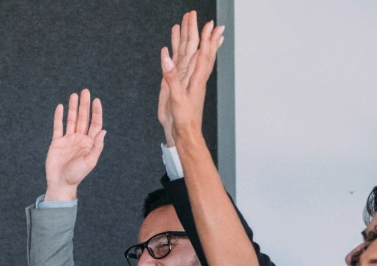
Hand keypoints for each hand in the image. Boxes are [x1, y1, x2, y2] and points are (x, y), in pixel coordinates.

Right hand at [44, 89, 104, 201]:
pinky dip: (59, 117)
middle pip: (83, 118)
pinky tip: (60, 107)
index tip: (96, 100)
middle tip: (85, 91)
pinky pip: (58, 127)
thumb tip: (103, 131)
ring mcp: (68, 139)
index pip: (95, 123)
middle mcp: (80, 139)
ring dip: (73, 108)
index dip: (96, 112)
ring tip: (73, 95)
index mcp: (89, 143)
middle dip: (84, 105)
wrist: (61, 183)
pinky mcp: (57, 142)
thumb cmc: (77, 174)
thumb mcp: (90, 161)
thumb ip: (97, 146)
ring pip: (71, 120)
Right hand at [159, 20, 224, 147]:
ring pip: (196, 59)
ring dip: (197, 44)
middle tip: (208, 22)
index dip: (206, 39)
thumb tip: (167, 59)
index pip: (203, 55)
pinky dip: (186, 57)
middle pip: (202, 52)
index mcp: (197, 79)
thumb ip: (172, 77)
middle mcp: (196, 78)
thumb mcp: (176, 98)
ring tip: (198, 30)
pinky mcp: (184, 87)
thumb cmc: (184, 119)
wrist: (185, 134)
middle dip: (205, 36)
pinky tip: (182, 53)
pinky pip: (187, 67)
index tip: (209, 25)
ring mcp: (191, 82)